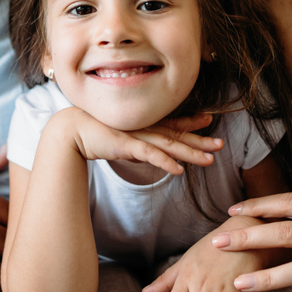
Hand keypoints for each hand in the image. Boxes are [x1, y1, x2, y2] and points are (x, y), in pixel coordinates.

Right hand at [58, 109, 222, 176]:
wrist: (70, 130)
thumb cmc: (95, 135)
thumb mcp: (123, 142)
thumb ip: (138, 148)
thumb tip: (152, 156)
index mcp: (143, 126)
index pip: (172, 124)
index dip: (191, 123)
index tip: (208, 121)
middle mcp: (144, 128)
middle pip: (177, 135)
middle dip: (200, 140)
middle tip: (220, 144)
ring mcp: (137, 135)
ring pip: (169, 145)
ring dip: (190, 152)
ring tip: (210, 159)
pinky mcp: (127, 145)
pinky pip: (150, 154)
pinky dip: (165, 162)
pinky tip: (179, 170)